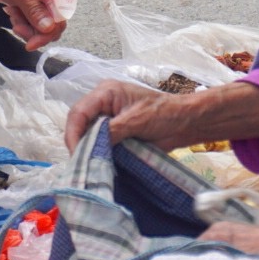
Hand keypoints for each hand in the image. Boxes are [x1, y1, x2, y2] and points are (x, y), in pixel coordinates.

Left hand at [0, 0, 66, 48]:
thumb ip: (35, 11)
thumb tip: (49, 28)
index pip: (59, 23)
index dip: (45, 36)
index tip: (29, 44)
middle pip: (52, 27)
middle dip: (33, 31)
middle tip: (16, 26)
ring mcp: (45, 1)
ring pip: (41, 26)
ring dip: (25, 26)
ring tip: (13, 14)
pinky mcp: (36, 4)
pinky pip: (34, 21)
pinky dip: (23, 21)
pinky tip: (13, 12)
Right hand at [64, 79, 199, 151]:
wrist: (185, 122)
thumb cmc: (164, 114)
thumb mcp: (136, 120)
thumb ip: (112, 131)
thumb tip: (92, 147)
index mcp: (105, 92)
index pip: (79, 112)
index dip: (73, 134)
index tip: (75, 154)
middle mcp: (102, 103)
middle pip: (79, 124)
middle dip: (77, 143)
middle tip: (80, 164)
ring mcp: (107, 118)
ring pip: (86, 135)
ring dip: (86, 150)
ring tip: (86, 167)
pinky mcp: (114, 132)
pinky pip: (98, 143)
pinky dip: (97, 153)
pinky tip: (97, 164)